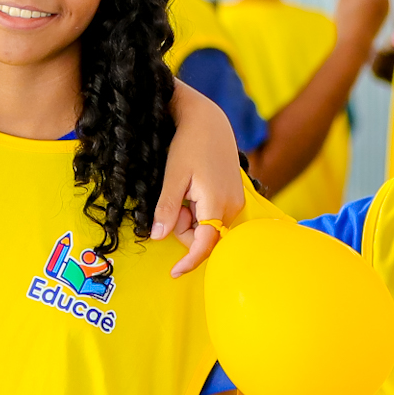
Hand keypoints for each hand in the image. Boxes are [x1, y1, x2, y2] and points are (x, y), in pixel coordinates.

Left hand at [153, 140, 246, 278]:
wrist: (209, 121)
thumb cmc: (189, 144)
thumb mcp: (172, 176)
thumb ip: (166, 208)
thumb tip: (157, 236)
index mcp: (216, 203)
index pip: (204, 244)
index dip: (189, 262)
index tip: (175, 273)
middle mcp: (232, 207)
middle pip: (203, 237)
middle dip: (183, 227)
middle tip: (174, 199)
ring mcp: (235, 203)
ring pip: (207, 228)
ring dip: (190, 218)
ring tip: (183, 190)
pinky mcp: (234, 198)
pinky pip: (212, 217)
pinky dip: (198, 211)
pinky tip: (192, 191)